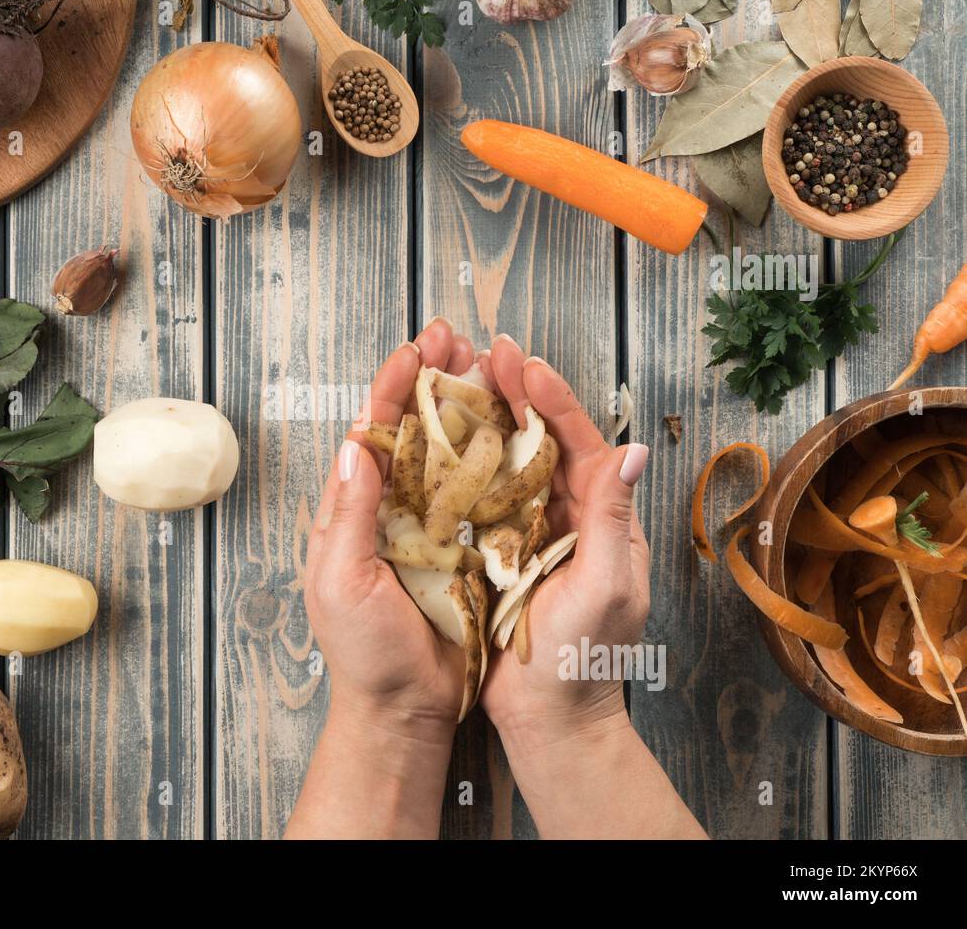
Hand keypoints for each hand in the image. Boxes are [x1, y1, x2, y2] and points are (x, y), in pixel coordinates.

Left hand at [303, 318, 481, 738]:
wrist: (406, 708)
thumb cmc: (362, 653)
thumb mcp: (341, 582)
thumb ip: (348, 516)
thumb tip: (353, 445)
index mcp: (353, 510)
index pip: (371, 430)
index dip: (392, 384)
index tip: (418, 346)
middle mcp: (391, 509)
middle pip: (412, 427)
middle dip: (431, 377)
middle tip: (457, 334)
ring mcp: (430, 526)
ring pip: (450, 451)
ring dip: (467, 404)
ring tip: (488, 363)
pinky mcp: (467, 548)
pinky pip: (483, 494)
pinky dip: (497, 456)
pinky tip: (516, 426)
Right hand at [478, 335, 651, 745]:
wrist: (549, 717)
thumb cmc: (584, 656)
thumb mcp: (608, 585)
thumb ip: (614, 519)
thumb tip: (633, 451)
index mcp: (600, 518)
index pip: (580, 444)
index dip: (553, 400)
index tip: (526, 363)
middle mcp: (566, 518)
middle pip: (540, 442)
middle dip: (516, 395)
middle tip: (487, 353)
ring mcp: (530, 536)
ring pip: (509, 465)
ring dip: (487, 421)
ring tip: (461, 381)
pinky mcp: (497, 556)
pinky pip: (482, 502)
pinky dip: (464, 469)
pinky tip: (439, 443)